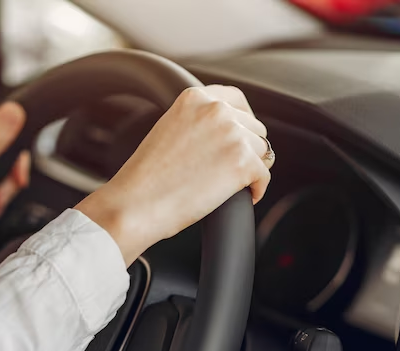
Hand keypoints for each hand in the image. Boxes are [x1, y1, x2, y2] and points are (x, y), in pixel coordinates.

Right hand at [76, 85, 271, 264]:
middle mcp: (215, 109)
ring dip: (250, 168)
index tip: (240, 137)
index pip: (236, 99)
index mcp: (194, 98)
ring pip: (262, 151)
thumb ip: (196, 123)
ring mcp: (232, 134)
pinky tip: (242, 196)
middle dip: (246, 148)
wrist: (135, 204)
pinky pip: (264, 175)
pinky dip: (256, 189)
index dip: (242, 121)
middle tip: (229, 170)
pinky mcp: (242, 162)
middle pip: (254, 127)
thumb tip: (227, 133)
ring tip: (230, 185)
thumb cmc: (145, 179)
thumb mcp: (168, 131)